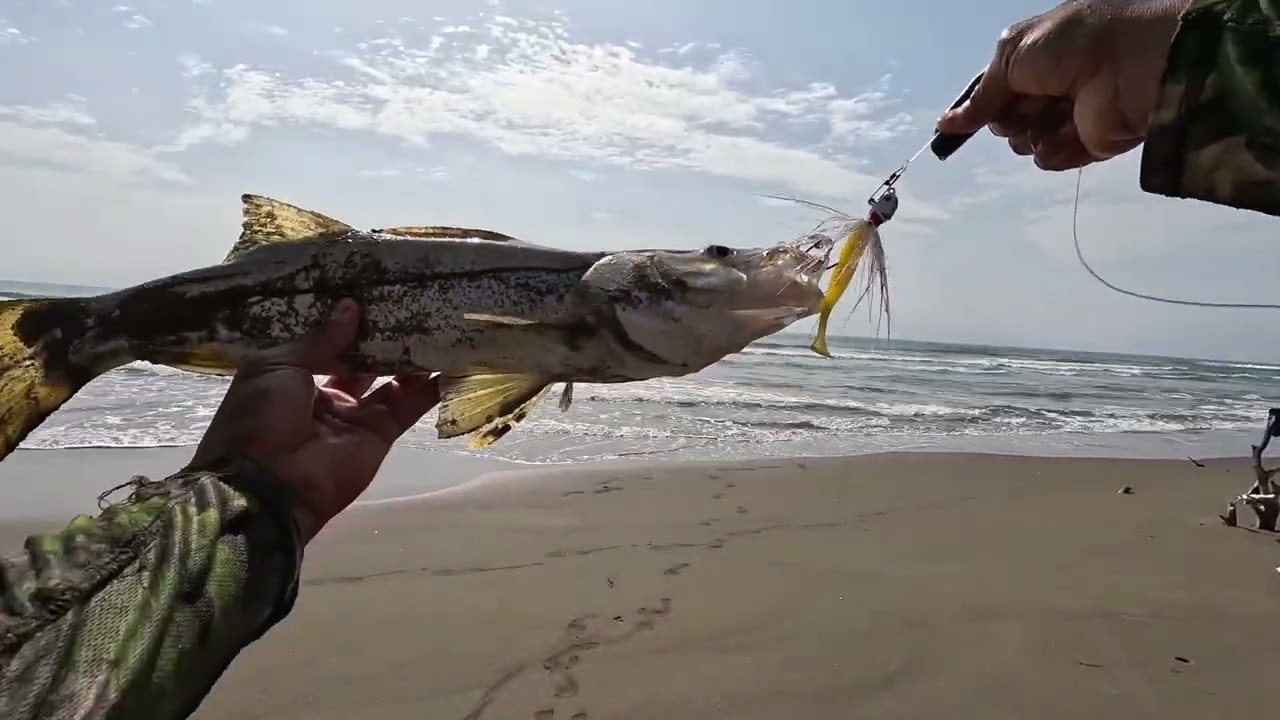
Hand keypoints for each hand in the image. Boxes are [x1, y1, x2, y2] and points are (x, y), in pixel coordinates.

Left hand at [189, 299, 439, 542]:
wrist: (269, 484)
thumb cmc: (260, 417)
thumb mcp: (277, 366)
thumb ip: (319, 339)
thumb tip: (351, 307)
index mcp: (292, 375)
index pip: (326, 343)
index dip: (347, 322)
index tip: (372, 293)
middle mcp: (326, 392)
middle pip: (362, 359)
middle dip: (383, 335)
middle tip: (411, 301)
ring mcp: (356, 414)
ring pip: (391, 379)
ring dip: (412, 355)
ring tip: (437, 322)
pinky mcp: (381, 433)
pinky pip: (409, 405)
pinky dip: (431, 386)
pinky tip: (453, 360)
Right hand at [936, 0, 1191, 170]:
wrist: (1134, 63)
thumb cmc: (1072, 46)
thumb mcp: (1013, 55)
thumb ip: (981, 96)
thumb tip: (943, 125)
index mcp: (1036, 57)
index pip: (995, 90)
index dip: (981, 106)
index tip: (962, 122)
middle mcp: (1050, 87)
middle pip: (1006, 120)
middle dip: (1011, 116)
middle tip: (1033, 101)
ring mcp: (1068, 117)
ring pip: (1024, 142)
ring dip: (1032, 132)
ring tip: (1057, 113)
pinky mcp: (1087, 143)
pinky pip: (1050, 158)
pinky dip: (1054, 149)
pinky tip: (1069, 133)